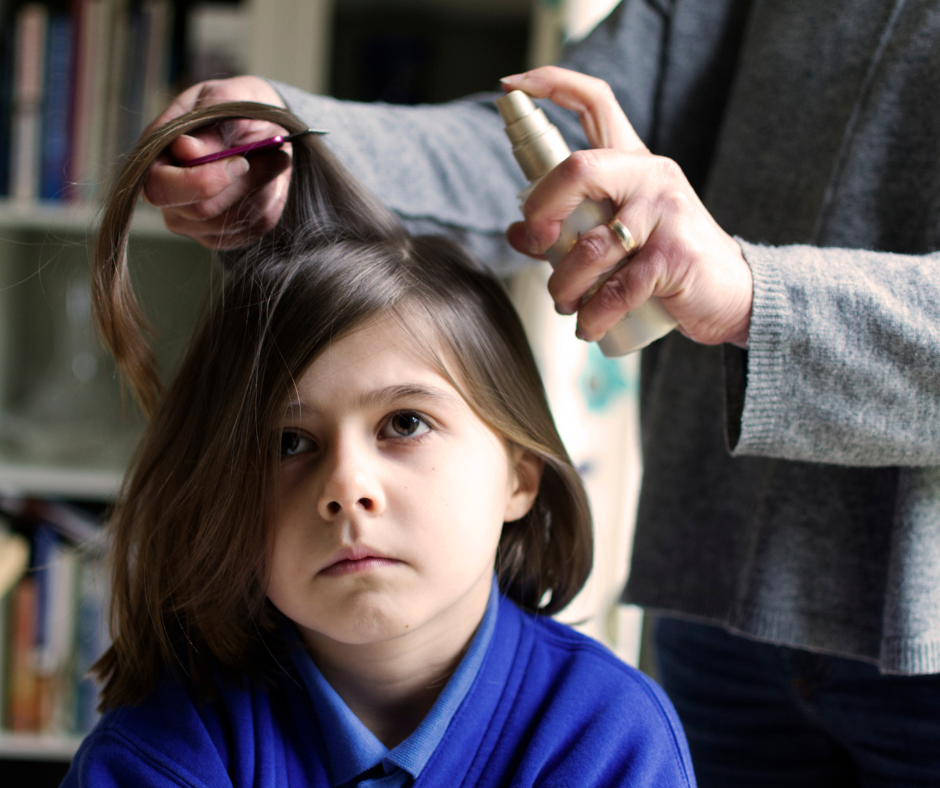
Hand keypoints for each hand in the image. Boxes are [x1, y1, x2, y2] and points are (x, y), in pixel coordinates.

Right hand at [143, 76, 292, 249]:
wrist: (263, 127)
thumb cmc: (237, 107)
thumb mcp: (229, 98)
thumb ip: (210, 120)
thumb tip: (185, 149)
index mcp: (155, 156)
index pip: (160, 187)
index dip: (201, 180)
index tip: (240, 161)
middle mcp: (167, 195)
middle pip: (200, 210)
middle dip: (244, 184)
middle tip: (275, 154)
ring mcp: (192, 220)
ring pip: (231, 221)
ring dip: (262, 189)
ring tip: (276, 159)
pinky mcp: (222, 235)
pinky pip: (251, 229)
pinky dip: (269, 202)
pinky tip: (271, 180)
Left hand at [501, 67, 751, 346]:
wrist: (732, 295)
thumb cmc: (665, 262)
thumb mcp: (617, 237)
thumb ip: (568, 229)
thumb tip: (517, 233)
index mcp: (633, 160)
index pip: (595, 101)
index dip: (551, 84)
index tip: (510, 86)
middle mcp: (650, 175)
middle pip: (578, 170)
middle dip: (541, 212)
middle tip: (538, 246)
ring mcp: (665, 214)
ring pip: (587, 248)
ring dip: (563, 287)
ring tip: (567, 304)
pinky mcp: (673, 257)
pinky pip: (615, 289)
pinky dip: (592, 316)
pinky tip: (588, 328)